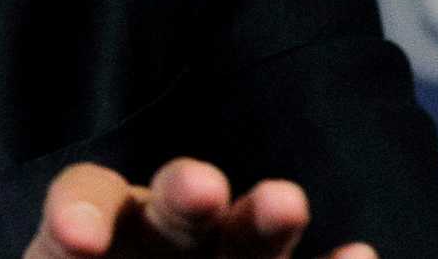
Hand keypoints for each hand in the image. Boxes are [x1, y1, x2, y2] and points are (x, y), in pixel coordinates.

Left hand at [25, 159, 376, 257]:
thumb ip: (75, 247)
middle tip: (199, 185)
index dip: (80, 211)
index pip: (85, 197)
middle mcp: (159, 236)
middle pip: (170, 211)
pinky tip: (362, 255)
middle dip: (184, 196)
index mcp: (91, 232)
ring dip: (263, 218)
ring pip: (242, 237)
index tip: (76, 237)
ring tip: (285, 201)